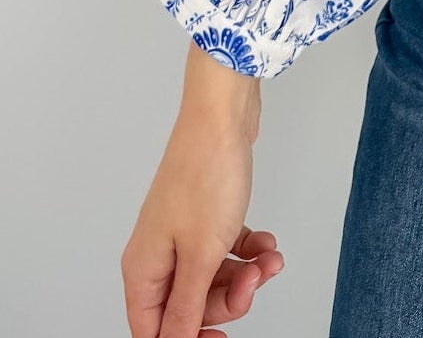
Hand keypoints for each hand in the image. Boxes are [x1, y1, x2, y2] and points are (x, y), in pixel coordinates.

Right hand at [121, 109, 283, 335]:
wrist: (223, 115)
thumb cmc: (206, 175)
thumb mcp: (200, 254)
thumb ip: (187, 307)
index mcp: (144, 269)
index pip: (154, 330)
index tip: (221, 336)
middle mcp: (158, 253)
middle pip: (189, 305)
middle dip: (228, 299)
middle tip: (253, 282)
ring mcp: (181, 232)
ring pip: (212, 277)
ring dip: (245, 274)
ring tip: (268, 259)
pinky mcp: (205, 215)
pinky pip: (225, 249)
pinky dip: (248, 250)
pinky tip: (266, 242)